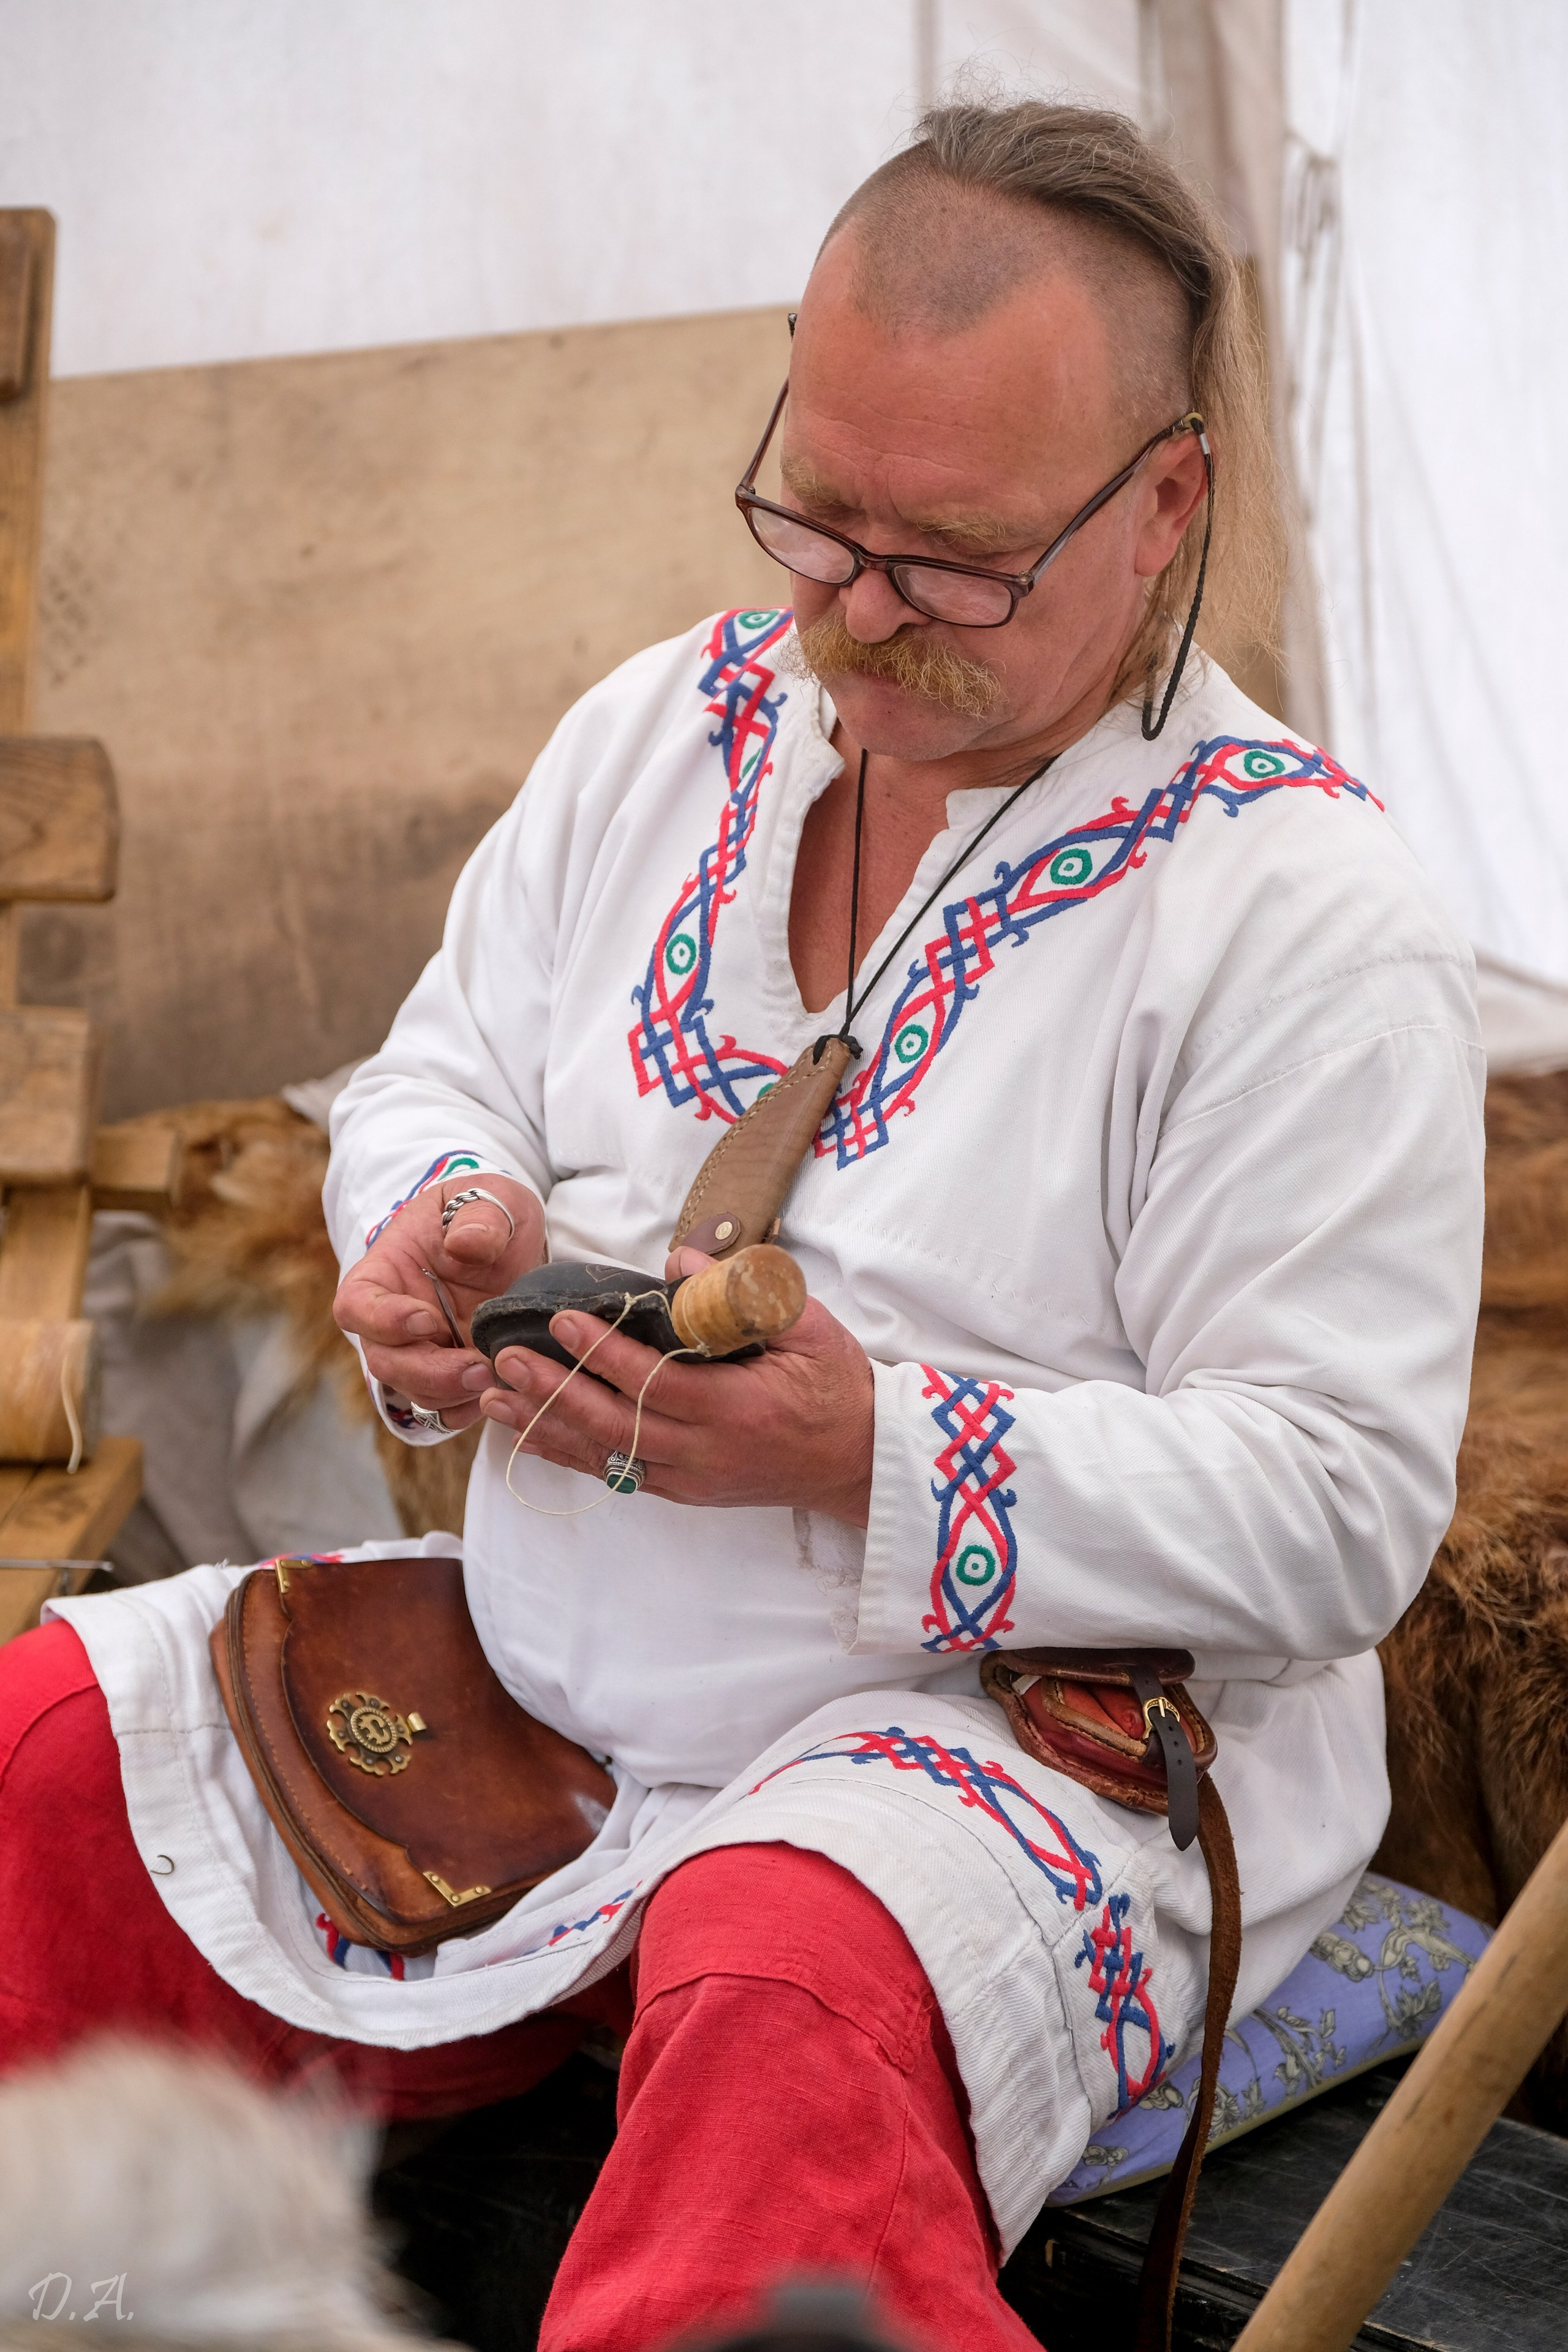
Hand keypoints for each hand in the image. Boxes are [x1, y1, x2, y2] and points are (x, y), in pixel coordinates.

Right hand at [333, 1175, 543, 1430]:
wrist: (512, 1239)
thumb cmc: (489, 1211)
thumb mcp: (493, 1198)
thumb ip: (480, 1217)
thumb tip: (466, 1245)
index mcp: (385, 1272)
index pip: (356, 1305)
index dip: (383, 1321)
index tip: (427, 1320)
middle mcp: (393, 1321)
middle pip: (385, 1362)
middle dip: (429, 1371)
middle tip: (477, 1368)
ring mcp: (421, 1351)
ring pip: (415, 1391)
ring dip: (452, 1394)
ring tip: (497, 1380)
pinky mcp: (451, 1372)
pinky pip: (446, 1409)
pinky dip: (467, 1410)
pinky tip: (499, 1395)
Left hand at [480, 1247, 874, 1521]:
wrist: (859, 1462)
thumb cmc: (836, 1386)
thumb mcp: (809, 1327)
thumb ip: (745, 1293)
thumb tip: (677, 1259)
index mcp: (737, 1408)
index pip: (655, 1381)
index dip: (604, 1353)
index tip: (564, 1320)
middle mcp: (705, 1452)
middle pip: (614, 1424)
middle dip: (555, 1391)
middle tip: (508, 1360)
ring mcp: (689, 1478)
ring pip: (604, 1455)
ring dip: (545, 1427)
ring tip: (493, 1400)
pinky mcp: (682, 1490)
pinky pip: (615, 1474)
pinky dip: (569, 1454)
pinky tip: (530, 1435)